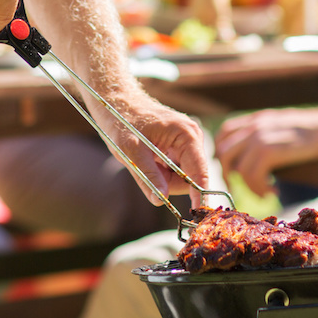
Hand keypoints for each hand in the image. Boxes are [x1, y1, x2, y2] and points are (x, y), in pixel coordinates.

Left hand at [95, 90, 210, 206]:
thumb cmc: (123, 121)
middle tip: (145, 170)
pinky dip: (162, 171)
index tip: (197, 214)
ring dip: (164, 177)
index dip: (199, 195)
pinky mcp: (180, 146)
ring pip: (182, 176)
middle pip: (191, 177)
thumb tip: (161, 200)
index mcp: (186, 134)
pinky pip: (176, 169)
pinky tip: (149, 158)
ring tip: (145, 161)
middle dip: (169, 182)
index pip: (200, 172)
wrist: (117, 103)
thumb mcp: (131, 151)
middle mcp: (192, 137)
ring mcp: (187, 142)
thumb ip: (148, 175)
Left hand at [215, 107, 317, 195]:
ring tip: (264, 194)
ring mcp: (260, 137)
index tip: (231, 169)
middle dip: (228, 175)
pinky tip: (272, 193)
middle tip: (239, 189)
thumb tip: (251, 153)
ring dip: (248, 187)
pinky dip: (259, 189)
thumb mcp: (282, 124)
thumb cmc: (311, 131)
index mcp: (255, 119)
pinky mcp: (270, 150)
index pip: (224, 133)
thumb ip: (264, 132)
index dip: (222, 153)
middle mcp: (254, 126)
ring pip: (238, 168)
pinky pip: (252, 176)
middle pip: (224, 153)